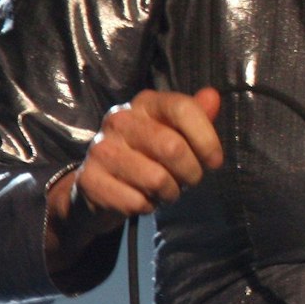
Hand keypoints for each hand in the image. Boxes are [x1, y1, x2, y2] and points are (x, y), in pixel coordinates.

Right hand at [48, 88, 222, 264]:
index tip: (214, 161)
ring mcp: (100, 148)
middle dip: (191, 172)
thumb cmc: (148, 154)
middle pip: (173, 147)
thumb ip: (197, 116)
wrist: (99, 185)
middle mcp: (120, 120)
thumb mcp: (175, 131)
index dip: (206, 138)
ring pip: (156, 179)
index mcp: (145, 103)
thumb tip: (213, 96)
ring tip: (166, 189)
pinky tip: (142, 198)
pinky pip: (136, 201)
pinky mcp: (89, 179)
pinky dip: (147, 207)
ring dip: (170, 192)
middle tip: (189, 180)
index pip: (182, 109)